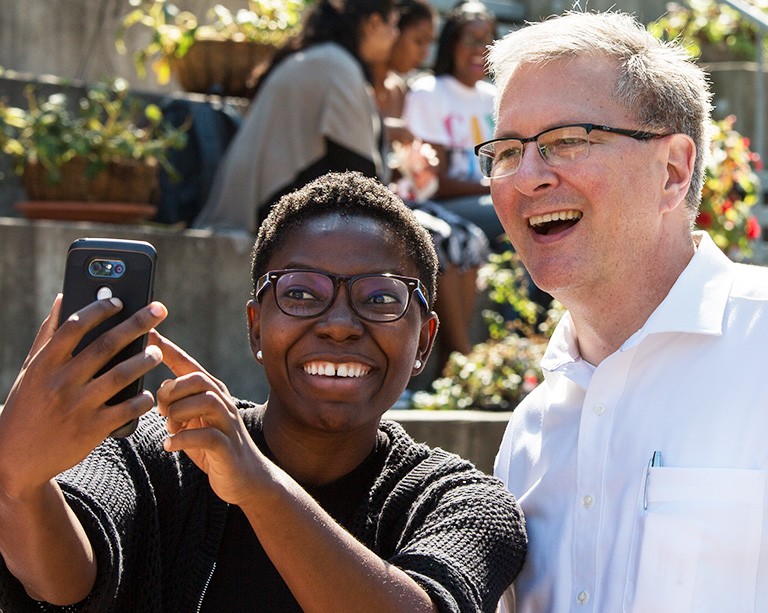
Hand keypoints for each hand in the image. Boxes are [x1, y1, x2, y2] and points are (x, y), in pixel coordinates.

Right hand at [0, 296, 166, 498]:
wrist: (16, 458)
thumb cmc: (28, 405)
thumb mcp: (30, 370)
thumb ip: (48, 334)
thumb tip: (64, 297)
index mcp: (44, 364)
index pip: (74, 327)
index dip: (99, 310)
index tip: (120, 300)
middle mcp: (61, 382)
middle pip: (105, 346)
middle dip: (136, 324)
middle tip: (159, 310)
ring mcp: (77, 406)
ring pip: (120, 376)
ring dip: (144, 360)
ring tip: (157, 351)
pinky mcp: (91, 429)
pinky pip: (125, 410)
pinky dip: (141, 399)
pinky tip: (149, 393)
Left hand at [154, 332, 265, 507]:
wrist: (246, 478)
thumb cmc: (214, 448)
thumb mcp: (193, 423)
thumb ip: (178, 404)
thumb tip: (163, 386)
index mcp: (211, 393)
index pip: (187, 364)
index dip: (167, 349)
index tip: (147, 333)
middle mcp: (222, 402)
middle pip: (197, 378)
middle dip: (172, 391)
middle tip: (162, 410)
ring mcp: (227, 423)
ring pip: (205, 400)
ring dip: (179, 413)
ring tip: (169, 427)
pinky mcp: (227, 447)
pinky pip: (206, 435)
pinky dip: (182, 439)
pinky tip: (169, 445)